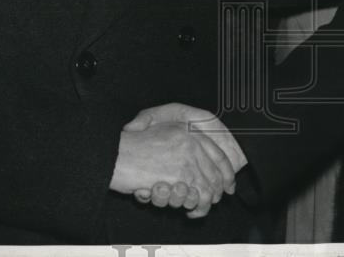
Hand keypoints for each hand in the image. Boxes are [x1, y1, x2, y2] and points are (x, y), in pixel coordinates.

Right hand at [123, 103, 245, 215]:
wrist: (114, 155)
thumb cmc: (132, 150)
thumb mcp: (162, 137)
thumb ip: (182, 147)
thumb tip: (200, 170)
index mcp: (188, 132)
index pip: (218, 154)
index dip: (227, 173)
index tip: (228, 186)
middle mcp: (191, 143)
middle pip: (216, 174)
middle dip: (215, 192)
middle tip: (209, 203)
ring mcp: (187, 159)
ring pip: (209, 188)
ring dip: (203, 204)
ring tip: (193, 209)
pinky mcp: (179, 176)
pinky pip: (197, 198)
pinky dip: (195, 208)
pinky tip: (187, 210)